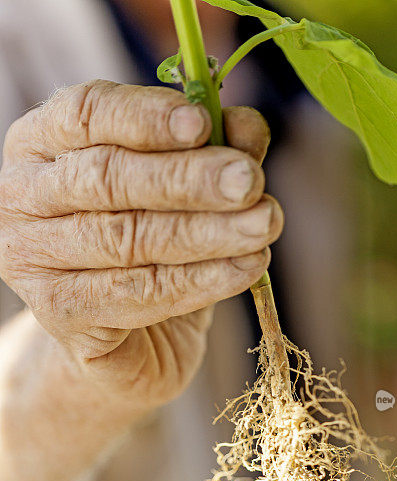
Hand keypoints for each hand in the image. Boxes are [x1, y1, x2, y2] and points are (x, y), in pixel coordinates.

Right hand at [0, 80, 282, 408]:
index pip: (85, 114)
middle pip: (107, 178)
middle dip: (187, 179)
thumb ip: (211, 153)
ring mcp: (32, 257)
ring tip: (263, 224)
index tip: (203, 123)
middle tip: (250, 182)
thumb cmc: (151, 251)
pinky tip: (245, 268)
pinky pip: (137, 293)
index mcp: (42, 142)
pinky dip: (200, 279)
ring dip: (205, 232)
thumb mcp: (184, 193)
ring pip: (126, 239)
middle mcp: (23, 195)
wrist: (127, 342)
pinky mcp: (59, 313)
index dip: (145, 117)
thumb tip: (248, 126)